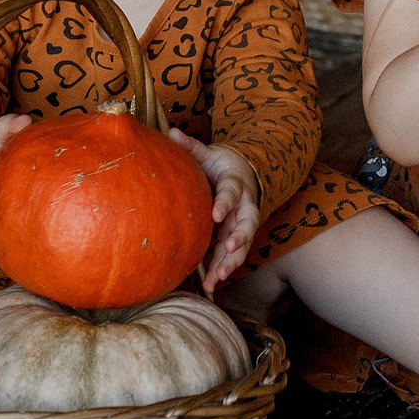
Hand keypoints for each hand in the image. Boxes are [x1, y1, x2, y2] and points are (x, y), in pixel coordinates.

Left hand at [165, 128, 262, 290]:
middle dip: (238, 240)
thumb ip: (192, 147)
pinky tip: (210, 287)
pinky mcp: (235, 238)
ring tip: (217, 279)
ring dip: (230, 263)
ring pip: (241, 246)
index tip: (216, 214)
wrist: (240, 175)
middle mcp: (244, 207)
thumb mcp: (208, 154)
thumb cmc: (219, 166)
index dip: (226, 203)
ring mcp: (241, 225)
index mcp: (237, 184)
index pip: (232, 193)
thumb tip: (172, 132)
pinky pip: (230, 256)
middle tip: (228, 251)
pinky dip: (222, 270)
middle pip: (245, 226)